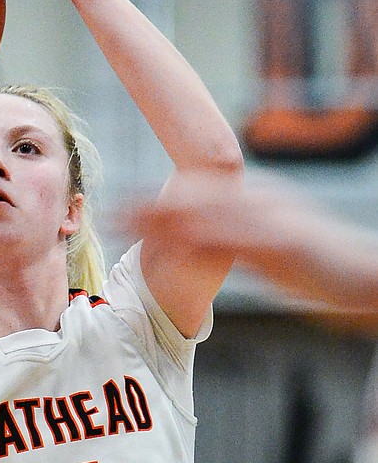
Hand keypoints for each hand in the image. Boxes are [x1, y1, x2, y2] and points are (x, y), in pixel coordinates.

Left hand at [121, 172, 301, 259]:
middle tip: (109, 212)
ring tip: (125, 225)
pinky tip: (168, 247)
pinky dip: (196, 240)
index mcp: (254, 195)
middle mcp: (258, 198)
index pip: (194, 188)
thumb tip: (192, 241)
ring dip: (160, 218)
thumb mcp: (266, 244)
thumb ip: (230, 238)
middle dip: (147, 204)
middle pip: (191, 195)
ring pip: (203, 212)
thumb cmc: (315, 263)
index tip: (120, 202)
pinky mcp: (283, 241)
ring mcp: (271, 217)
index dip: (154, 195)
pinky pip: (231, 238)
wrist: (367, 274)